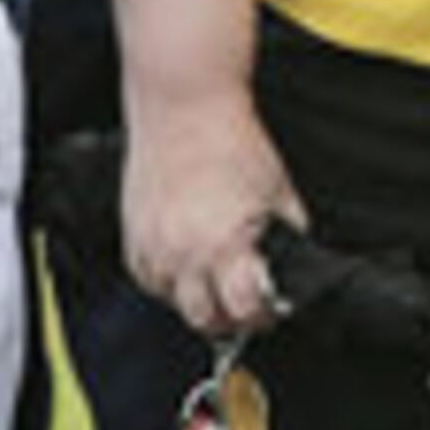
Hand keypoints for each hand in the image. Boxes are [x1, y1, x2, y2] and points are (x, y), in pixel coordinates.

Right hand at [124, 107, 304, 341]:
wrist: (184, 109)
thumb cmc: (232, 143)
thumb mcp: (279, 192)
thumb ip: (288, 237)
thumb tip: (296, 266)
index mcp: (225, 245)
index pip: (245, 311)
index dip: (263, 316)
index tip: (271, 308)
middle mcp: (183, 254)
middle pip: (205, 320)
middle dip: (230, 318)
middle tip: (244, 302)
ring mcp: (153, 248)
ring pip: (173, 304)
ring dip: (197, 300)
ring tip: (216, 278)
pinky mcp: (133, 238)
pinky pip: (148, 281)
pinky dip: (169, 282)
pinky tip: (187, 262)